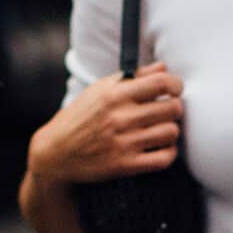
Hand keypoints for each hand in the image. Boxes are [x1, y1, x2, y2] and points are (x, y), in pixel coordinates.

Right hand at [26, 63, 183, 189]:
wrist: (56, 153)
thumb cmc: (80, 117)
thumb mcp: (100, 90)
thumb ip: (134, 77)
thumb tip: (164, 67)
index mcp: (114, 95)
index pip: (162, 82)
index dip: (176, 84)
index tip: (174, 89)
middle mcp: (120, 118)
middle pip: (172, 108)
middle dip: (174, 107)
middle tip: (167, 110)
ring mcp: (124, 143)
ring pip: (171, 132)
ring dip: (171, 130)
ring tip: (161, 128)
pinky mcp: (125, 165)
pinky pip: (164, 158)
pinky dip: (169, 152)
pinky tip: (161, 147)